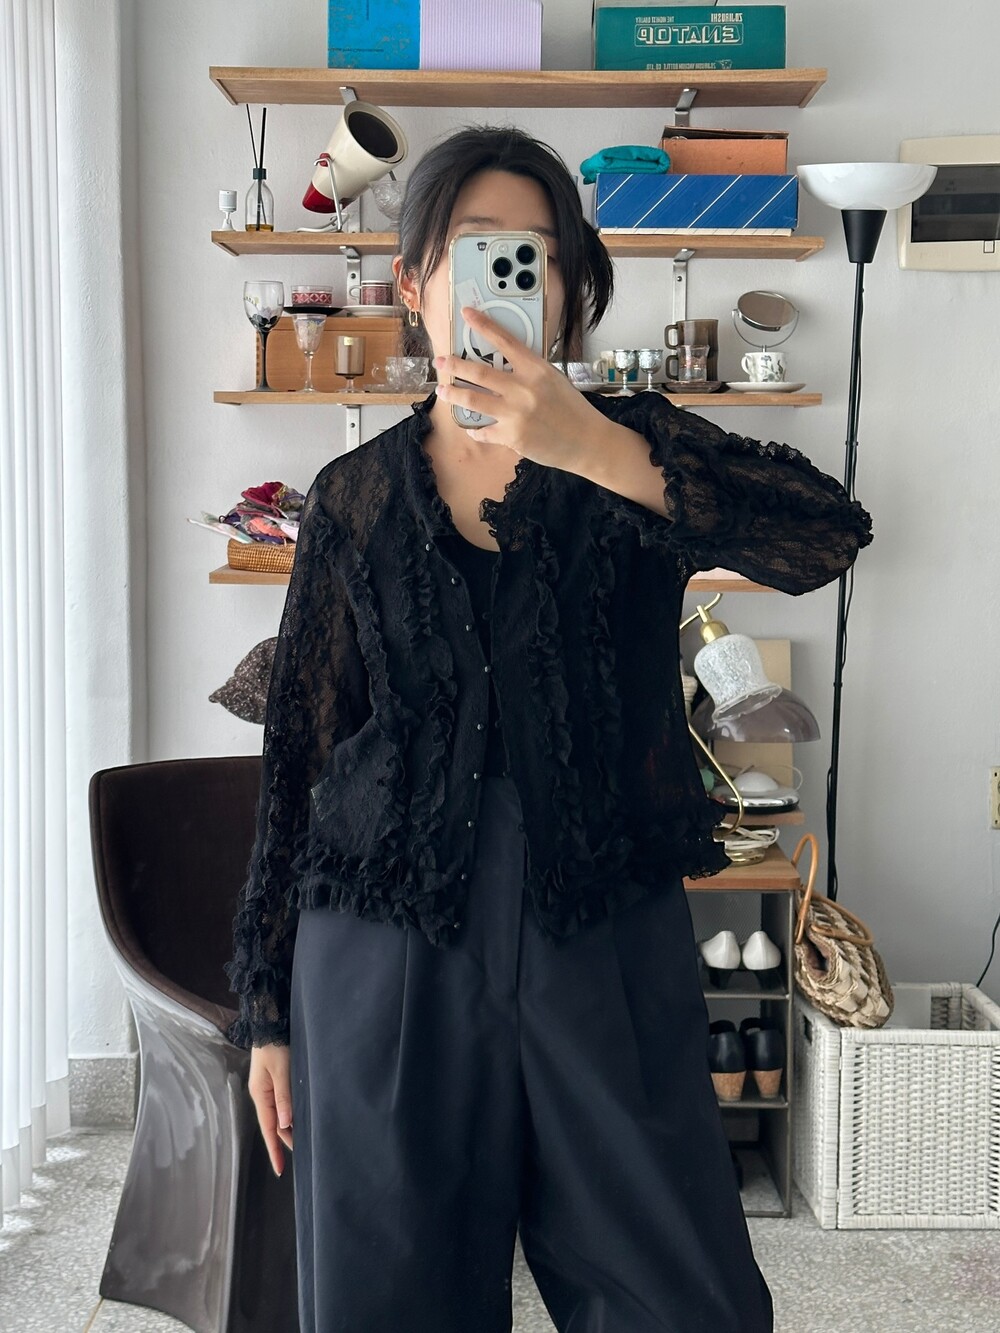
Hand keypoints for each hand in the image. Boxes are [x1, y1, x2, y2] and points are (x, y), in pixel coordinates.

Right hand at [249, 1043, 293, 1175]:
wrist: (270, 1023)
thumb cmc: (275, 1046)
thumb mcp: (281, 1071)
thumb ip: (284, 1097)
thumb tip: (285, 1124)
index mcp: (261, 1095)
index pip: (268, 1129)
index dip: (275, 1150)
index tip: (281, 1170)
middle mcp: (263, 1095)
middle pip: (274, 1124)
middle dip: (284, 1141)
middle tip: (301, 1155)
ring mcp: (268, 1088)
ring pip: (279, 1115)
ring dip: (288, 1128)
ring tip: (302, 1142)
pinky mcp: (275, 1081)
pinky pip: (281, 1104)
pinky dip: (289, 1114)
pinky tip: (298, 1119)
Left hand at [433, 306, 608, 472]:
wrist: (587, 441)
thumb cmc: (572, 409)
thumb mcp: (553, 379)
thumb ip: (529, 371)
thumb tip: (503, 365)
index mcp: (536, 369)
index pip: (504, 340)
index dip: (482, 325)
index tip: (466, 314)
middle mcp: (523, 388)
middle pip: (478, 371)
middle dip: (453, 365)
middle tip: (439, 361)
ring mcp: (515, 413)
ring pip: (472, 400)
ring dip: (453, 394)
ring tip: (442, 391)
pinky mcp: (512, 436)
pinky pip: (483, 432)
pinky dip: (475, 430)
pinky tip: (472, 428)